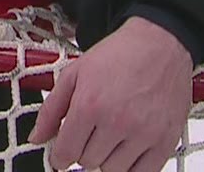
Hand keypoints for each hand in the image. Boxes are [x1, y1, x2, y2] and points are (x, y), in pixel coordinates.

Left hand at [28, 16, 192, 170]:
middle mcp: (117, 122)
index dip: (59, 156)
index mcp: (89, 105)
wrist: (158, 45)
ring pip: (113, 170)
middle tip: (89, 133)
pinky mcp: (166, 141)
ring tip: (109, 138)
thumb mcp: (73, 74)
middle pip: (88, 162)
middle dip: (83, 150)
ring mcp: (144, 134)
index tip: (61, 155)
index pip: (66, 152)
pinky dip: (131, 168)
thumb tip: (36, 138)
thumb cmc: (117, 56)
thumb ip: (51, 109)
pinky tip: (126, 152)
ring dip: (106, 159)